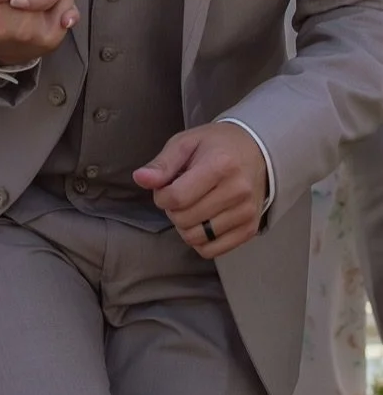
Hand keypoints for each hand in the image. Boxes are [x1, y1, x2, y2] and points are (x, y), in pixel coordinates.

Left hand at [133, 122, 267, 255]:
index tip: (165, 187)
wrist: (255, 151)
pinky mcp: (250, 229)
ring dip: (185, 225)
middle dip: (173, 209)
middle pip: (184, 219)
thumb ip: (162, 164)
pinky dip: (199, 240)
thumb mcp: (185, 143)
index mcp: (220, 165)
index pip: (176, 197)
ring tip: (192, 206)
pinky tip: (202, 221)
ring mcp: (246, 213)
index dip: (161, 196)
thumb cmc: (215, 146)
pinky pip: (212, 250)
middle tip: (181, 195)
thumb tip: (140, 179)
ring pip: (195, 237)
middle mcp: (237, 191)